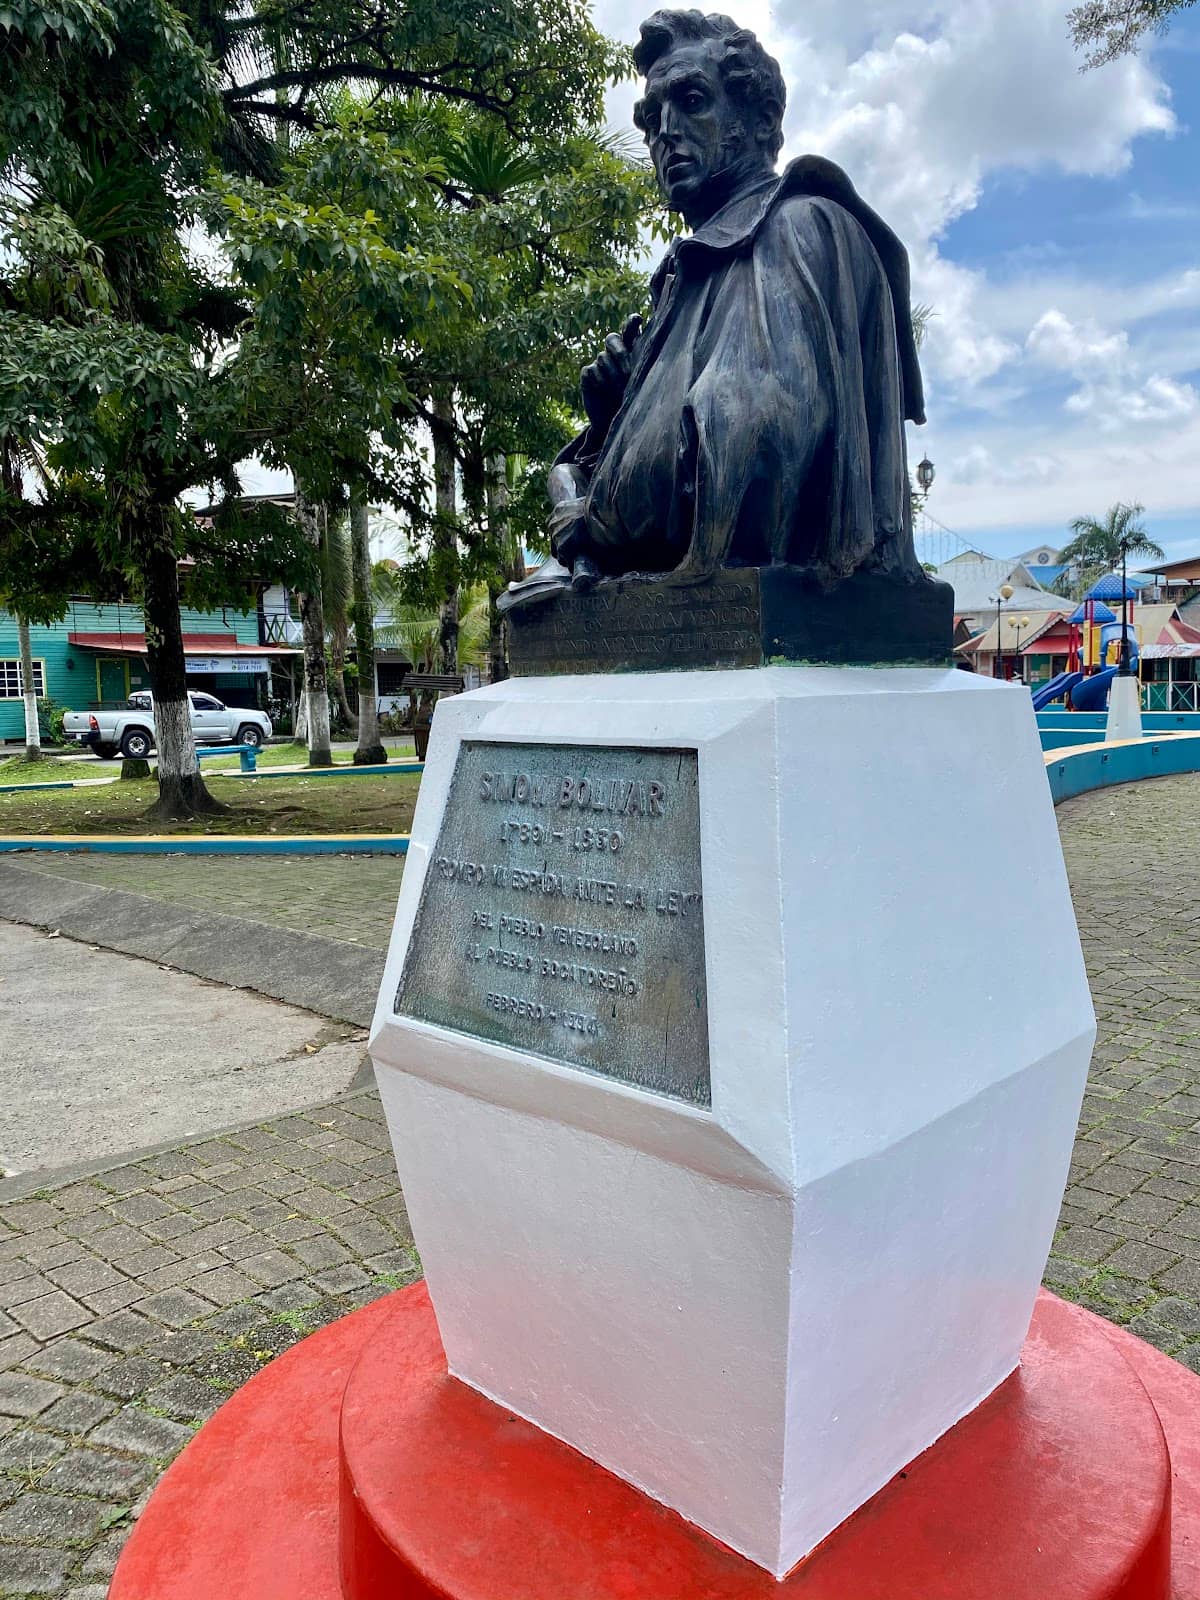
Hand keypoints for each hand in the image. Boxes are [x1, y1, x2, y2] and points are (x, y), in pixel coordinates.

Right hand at [580, 314, 642, 431]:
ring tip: (620, 392)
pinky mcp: (587, 373)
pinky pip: (591, 370)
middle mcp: (613, 352)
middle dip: (620, 353)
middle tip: (628, 374)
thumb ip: (643, 368)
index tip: (637, 319)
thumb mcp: (643, 384)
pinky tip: (603, 390)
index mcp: (630, 350)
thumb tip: (646, 360)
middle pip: (612, 338)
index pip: (629, 330)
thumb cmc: (634, 401)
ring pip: (603, 358)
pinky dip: (598, 380)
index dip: (631, 323)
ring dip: (612, 375)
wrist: (613, 421)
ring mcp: (599, 362)